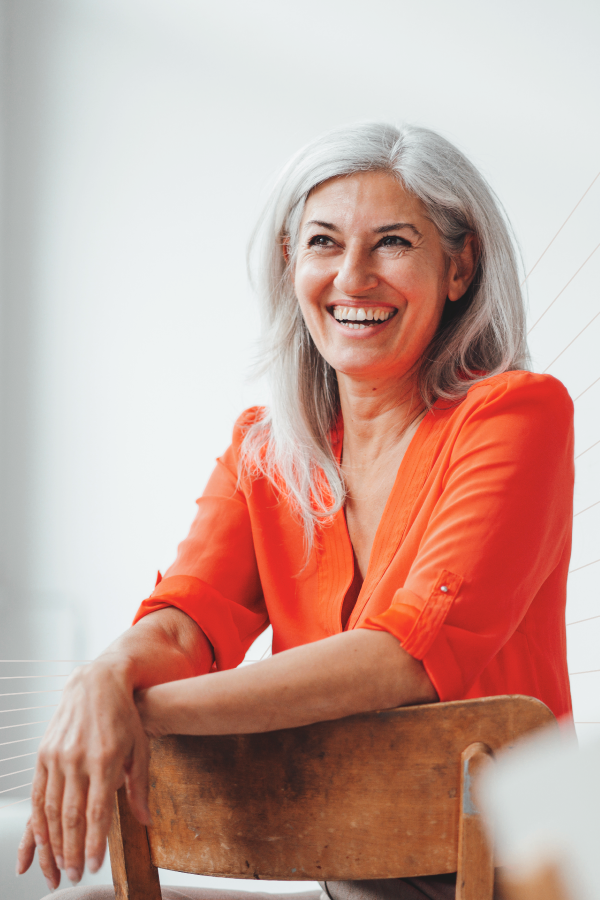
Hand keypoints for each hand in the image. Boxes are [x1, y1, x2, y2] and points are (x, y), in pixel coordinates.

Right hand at [16, 658, 150, 889]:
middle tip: (76, 875)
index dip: (95, 842)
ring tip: (58, 868)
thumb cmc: (124, 716)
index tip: (95, 866)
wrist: (96, 682)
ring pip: (49, 810)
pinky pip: (37, 794)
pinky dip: (37, 822)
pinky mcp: (43, 754)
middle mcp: (77, 759)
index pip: (97, 810)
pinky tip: (40, 843)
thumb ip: (139, 787)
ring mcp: (57, 756)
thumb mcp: (141, 747)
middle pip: (70, 816)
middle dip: (72, 851)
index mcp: (105, 759)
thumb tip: (145, 821)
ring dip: (52, 844)